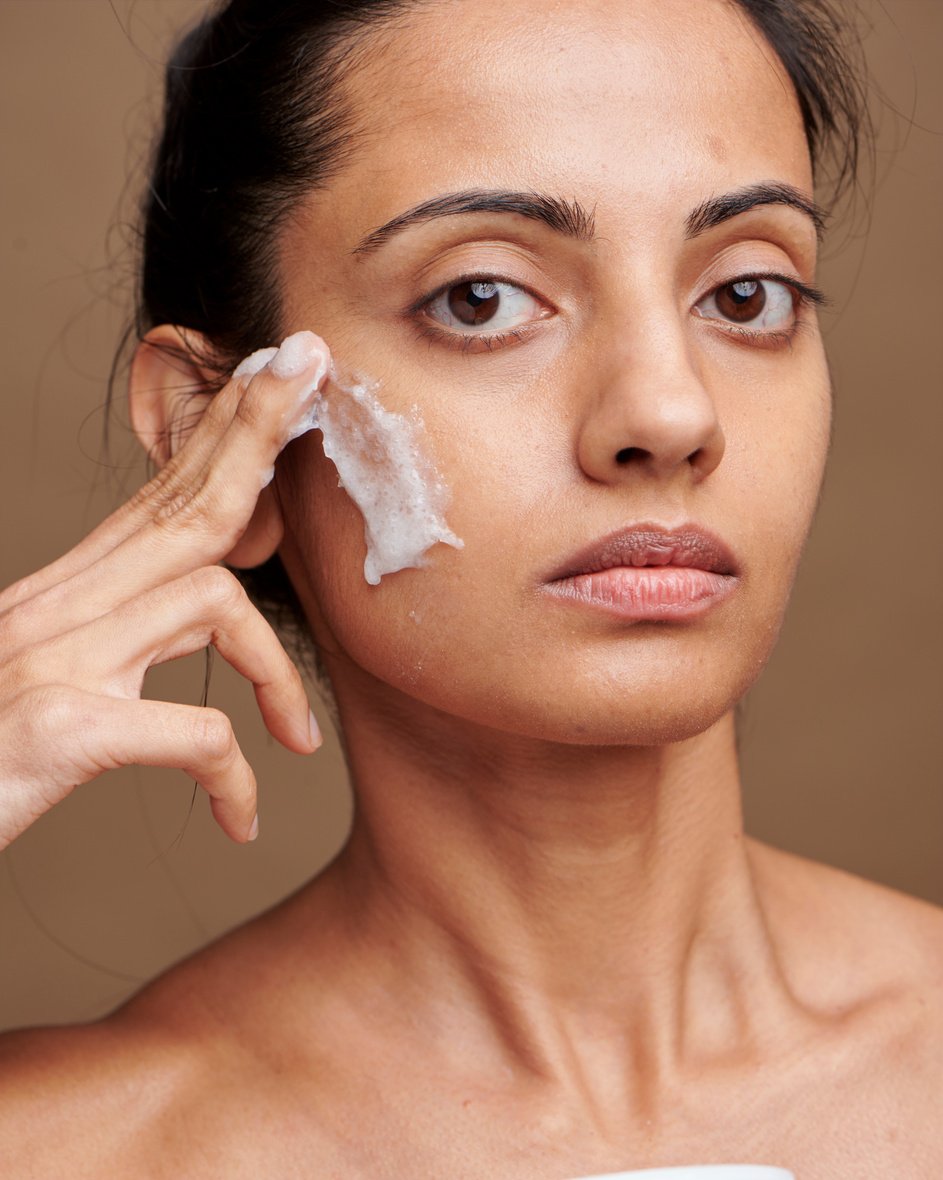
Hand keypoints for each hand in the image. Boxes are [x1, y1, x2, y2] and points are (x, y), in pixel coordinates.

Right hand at [0, 330, 330, 849]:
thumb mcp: (54, 680)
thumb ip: (129, 634)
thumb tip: (208, 606)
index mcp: (62, 595)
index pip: (161, 497)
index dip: (224, 433)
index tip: (277, 377)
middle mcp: (56, 609)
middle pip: (187, 504)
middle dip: (258, 431)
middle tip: (315, 366)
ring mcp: (54, 661)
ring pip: (210, 600)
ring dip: (275, 670)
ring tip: (297, 735)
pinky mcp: (57, 730)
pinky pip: (194, 731)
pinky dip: (232, 774)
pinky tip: (240, 817)